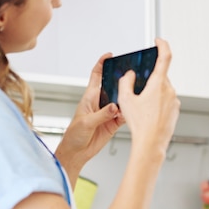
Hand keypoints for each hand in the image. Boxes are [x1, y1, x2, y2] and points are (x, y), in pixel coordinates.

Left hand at [55, 54, 125, 180]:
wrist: (77, 153)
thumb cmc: (73, 135)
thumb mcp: (86, 122)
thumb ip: (102, 114)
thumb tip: (115, 107)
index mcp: (90, 97)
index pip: (96, 76)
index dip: (102, 64)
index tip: (110, 56)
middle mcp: (101, 102)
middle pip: (114, 86)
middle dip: (122, 80)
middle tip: (131, 76)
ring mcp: (108, 112)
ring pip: (122, 100)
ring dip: (128, 98)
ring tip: (134, 96)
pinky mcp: (114, 122)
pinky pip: (125, 114)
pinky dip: (129, 113)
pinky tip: (132, 113)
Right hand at [117, 38, 179, 154]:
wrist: (151, 143)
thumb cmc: (140, 124)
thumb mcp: (125, 100)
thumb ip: (126, 82)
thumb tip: (130, 74)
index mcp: (159, 84)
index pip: (165, 56)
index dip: (162, 45)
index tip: (158, 41)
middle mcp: (170, 90)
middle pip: (159, 77)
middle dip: (148, 81)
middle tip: (136, 93)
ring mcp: (174, 101)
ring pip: (162, 90)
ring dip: (152, 94)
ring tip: (141, 109)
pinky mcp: (175, 110)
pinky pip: (166, 101)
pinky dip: (157, 104)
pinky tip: (148, 115)